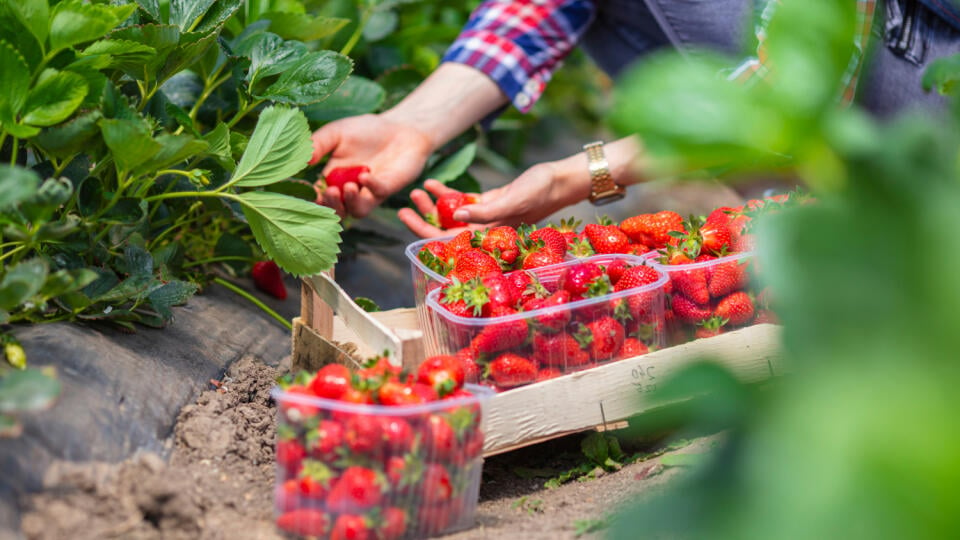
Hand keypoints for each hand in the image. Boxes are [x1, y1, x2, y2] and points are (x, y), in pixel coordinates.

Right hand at [310, 114, 433, 217]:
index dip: (315, 200)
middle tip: (330, 192)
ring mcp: (369, 192)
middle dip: (332, 204)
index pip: (320, 197)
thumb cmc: (366, 130)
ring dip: (350, 202)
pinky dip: (371, 186)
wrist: (400, 127)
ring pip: (357, 211)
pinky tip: (365, 175)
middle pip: (337, 210)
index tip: (311, 193)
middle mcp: (350, 190)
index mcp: (333, 178)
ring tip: (348, 187)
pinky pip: (378, 194)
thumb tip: (304, 160)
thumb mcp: (336, 132)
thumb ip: (319, 143)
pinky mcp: (388, 188)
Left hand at [398, 162, 581, 237]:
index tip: (406, 217)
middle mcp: (486, 233)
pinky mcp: (491, 205)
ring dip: (433, 206)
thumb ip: (486, 211)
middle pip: (446, 232)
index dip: (424, 233)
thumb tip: (457, 215)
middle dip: (424, 220)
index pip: (450, 243)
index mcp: (490, 238)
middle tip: (404, 205)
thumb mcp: (514, 200)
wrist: (562, 179)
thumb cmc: (542, 190)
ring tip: (417, 191)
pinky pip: (464, 203)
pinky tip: (433, 184)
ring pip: (452, 218)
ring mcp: (488, 219)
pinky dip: (448, 195)